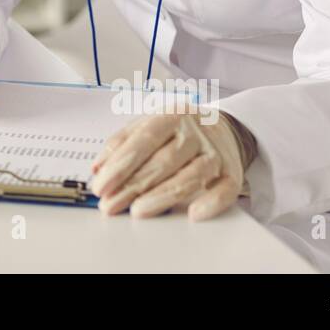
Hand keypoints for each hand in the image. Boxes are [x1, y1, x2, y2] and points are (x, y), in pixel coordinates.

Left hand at [88, 108, 252, 219]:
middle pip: (163, 161)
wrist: (225, 127)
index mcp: (170, 116)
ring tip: (138, 211)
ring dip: (162, 196)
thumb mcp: (147, 125)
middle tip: (111, 205)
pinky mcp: (232, 172)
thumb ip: (121, 143)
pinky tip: (193, 213)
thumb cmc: (178, 130)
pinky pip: (225, 189)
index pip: (143, 140)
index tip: (101, 186)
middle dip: (134, 186)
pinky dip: (211, 202)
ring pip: (190, 176)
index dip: (121, 165)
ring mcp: (215, 152)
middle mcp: (194, 132)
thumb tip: (97, 168)